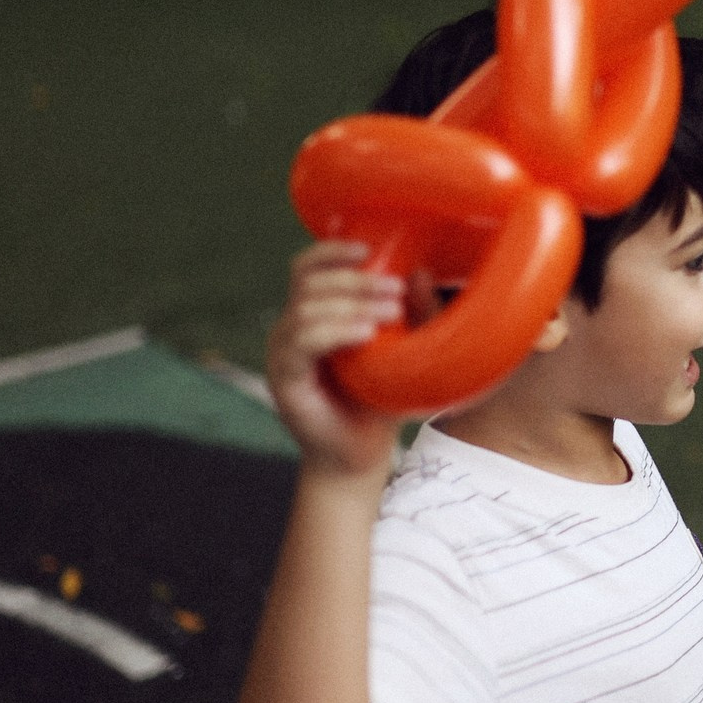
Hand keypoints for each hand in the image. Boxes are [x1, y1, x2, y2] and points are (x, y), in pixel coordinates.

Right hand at [267, 242, 406, 476]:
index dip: (331, 252)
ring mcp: (282, 353)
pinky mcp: (284, 379)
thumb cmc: (382, 400)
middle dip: (355, 281)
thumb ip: (415, 314)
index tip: (368, 247)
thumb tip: (420, 273)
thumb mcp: (407, 350)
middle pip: (310, 284)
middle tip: (395, 290)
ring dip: (350, 304)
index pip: (307, 268)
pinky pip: (301, 343)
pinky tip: (366, 334)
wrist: (361, 456)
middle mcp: (290, 329)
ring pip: (305, 309)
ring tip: (391, 313)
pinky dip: (334, 331)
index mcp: (312, 315)